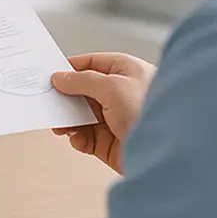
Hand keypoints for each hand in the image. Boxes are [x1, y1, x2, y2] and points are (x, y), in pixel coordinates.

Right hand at [51, 52, 156, 173]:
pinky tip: (77, 140)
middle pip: (83, 91)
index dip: (70, 69)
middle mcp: (120, 93)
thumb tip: (59, 78)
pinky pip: (86, 137)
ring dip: (68, 121)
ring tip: (60, 127)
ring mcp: (114, 118)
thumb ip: (82, 81)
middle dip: (65, 98)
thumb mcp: (112, 87)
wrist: (168, 153)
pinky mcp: (110, 142)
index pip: (91, 64)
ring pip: (81, 115)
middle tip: (48, 103)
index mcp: (125, 71)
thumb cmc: (148, 111)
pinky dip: (78, 139)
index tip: (48, 75)